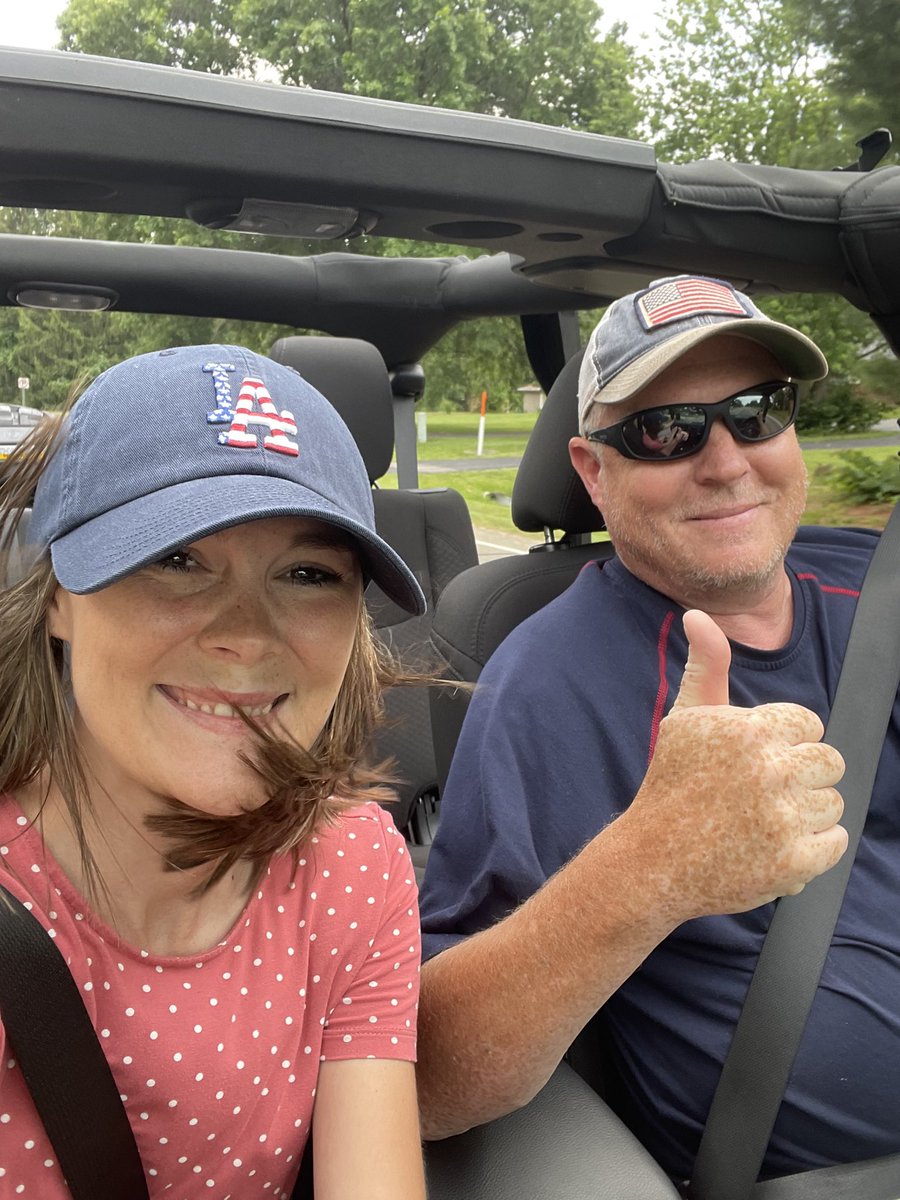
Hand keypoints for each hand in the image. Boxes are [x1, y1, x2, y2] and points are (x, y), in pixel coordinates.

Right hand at [622, 610, 847, 920]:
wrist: (653, 860)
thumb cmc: (672, 784)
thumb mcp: (686, 719)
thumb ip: (706, 665)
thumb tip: (696, 615)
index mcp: (749, 730)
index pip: (809, 725)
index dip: (784, 743)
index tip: (755, 761)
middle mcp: (769, 770)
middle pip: (829, 762)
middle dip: (801, 776)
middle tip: (762, 793)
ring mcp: (783, 818)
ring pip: (833, 802)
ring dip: (805, 813)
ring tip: (763, 820)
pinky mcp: (793, 862)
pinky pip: (835, 841)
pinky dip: (812, 847)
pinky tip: (774, 844)